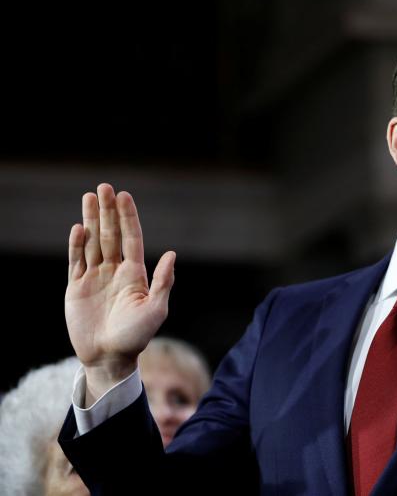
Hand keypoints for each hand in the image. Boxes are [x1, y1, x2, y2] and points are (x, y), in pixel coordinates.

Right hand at [65, 183, 175, 403]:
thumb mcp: (156, 309)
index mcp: (135, 273)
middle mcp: (115, 270)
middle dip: (108, 211)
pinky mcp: (76, 287)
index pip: (132, 237)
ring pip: (92, 242)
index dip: (128, 217)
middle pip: (111, 234)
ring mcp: (95, 277)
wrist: (110, 357)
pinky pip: (76, 261)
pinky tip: (78, 228)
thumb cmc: (137, 336)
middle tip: (104, 187)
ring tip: (89, 197)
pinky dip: (76, 244)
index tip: (124, 196)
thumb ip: (163, 281)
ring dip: (91, 219)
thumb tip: (171, 253)